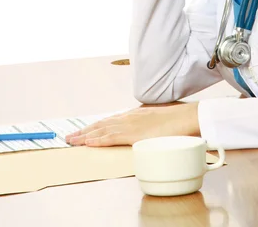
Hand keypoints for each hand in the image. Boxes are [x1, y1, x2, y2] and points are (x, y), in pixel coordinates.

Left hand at [65, 102, 199, 146]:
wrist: (186, 117)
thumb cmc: (177, 121)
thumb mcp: (159, 122)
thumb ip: (149, 126)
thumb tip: (146, 132)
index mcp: (135, 115)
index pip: (110, 120)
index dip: (96, 126)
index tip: (85, 130)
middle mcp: (129, 117)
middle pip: (102, 123)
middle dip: (85, 130)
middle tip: (70, 136)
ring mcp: (130, 124)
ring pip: (102, 130)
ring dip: (85, 135)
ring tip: (72, 140)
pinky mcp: (132, 133)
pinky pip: (110, 137)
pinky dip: (97, 139)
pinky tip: (87, 142)